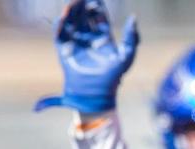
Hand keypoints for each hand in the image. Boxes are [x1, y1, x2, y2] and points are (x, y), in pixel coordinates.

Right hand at [35, 0, 138, 114]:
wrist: (96, 94)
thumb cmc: (113, 77)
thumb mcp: (127, 57)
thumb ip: (132, 38)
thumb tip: (133, 18)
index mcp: (104, 39)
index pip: (100, 18)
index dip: (97, 7)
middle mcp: (89, 39)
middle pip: (85, 17)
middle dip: (83, 6)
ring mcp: (76, 44)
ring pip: (72, 22)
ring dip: (71, 12)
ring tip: (73, 3)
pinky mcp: (64, 50)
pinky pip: (60, 34)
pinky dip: (60, 25)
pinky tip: (63, 18)